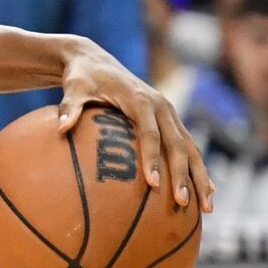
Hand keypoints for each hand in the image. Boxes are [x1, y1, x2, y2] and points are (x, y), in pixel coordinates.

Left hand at [58, 38, 213, 211]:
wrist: (95, 61)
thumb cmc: (82, 77)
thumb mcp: (73, 88)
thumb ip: (69, 107)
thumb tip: (60, 127)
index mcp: (141, 100)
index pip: (150, 134)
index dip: (152, 158)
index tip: (153, 184)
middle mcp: (161, 106)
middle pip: (178, 144)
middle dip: (183, 174)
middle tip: (183, 202)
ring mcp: (169, 113)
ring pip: (190, 147)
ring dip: (200, 176)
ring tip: (207, 207)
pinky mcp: (169, 119)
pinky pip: (187, 145)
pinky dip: (197, 167)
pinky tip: (206, 191)